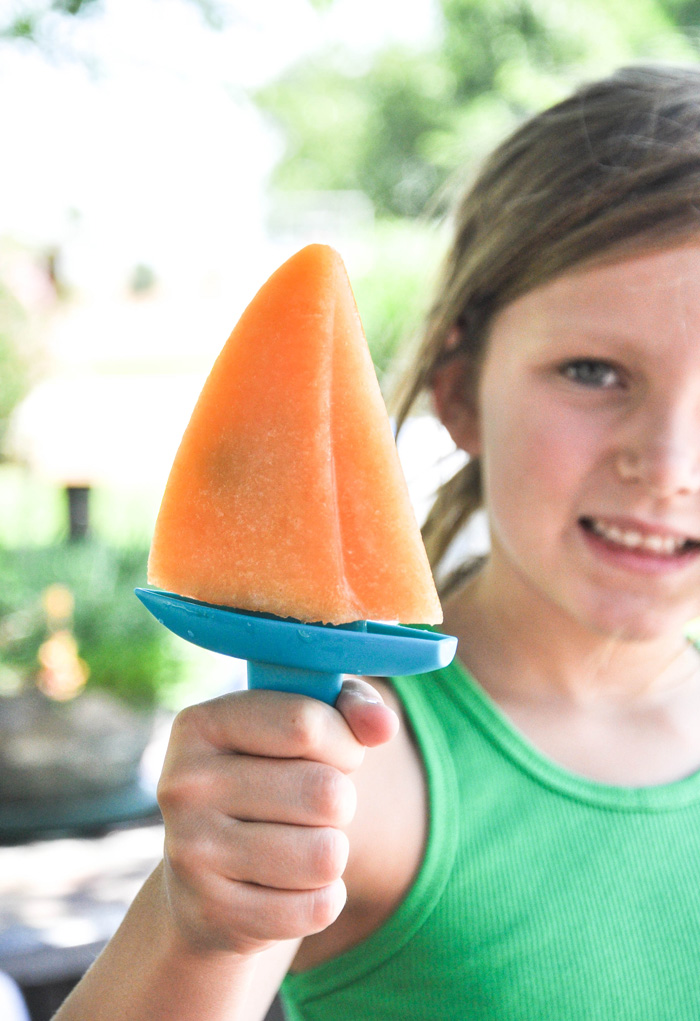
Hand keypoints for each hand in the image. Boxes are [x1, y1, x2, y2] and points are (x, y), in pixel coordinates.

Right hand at [156, 678, 397, 957]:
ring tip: (299, 844)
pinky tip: (288, 887)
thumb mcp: (301, 726)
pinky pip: (317, 908)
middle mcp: (184, 787)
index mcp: (199, 725)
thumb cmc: (269, 779)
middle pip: (325, 792)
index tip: (337, 753)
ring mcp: (192, 854)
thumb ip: (350, 704)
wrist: (207, 880)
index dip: (344, 742)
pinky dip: (321, 899)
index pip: (304, 724)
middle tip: (313, 806)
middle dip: (341, 801)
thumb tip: (383, 724)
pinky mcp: (214, 916)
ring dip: (332, 852)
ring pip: (326, 854)